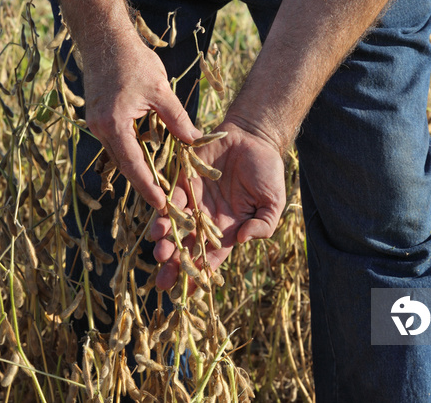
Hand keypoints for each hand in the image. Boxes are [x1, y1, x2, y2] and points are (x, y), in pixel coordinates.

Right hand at [83, 35, 199, 211]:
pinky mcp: (98, 117)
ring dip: (137, 170)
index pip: (133, 165)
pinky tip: (147, 160)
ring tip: (158, 186)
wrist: (103, 38)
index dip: (148, 187)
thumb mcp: (161, 90)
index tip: (161, 204)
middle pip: (124, 165)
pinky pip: (117, 143)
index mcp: (114, 124)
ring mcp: (96, 124)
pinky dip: (132, 153)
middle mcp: (100, 128)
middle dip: (143, 184)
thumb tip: (195, 141)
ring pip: (120, 155)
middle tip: (163, 202)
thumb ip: (177, 119)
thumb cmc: (133, 60)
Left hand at [150, 121, 285, 289]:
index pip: (211, 258)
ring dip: (166, 242)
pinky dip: (163, 213)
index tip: (188, 293)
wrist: (253, 137)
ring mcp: (193, 201)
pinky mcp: (183, 181)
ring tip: (159, 252)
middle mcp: (206, 220)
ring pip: (175, 227)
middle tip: (163, 280)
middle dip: (174, 266)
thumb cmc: (267, 171)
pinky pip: (170, 200)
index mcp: (227, 230)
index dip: (200, 276)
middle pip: (187, 248)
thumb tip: (244, 239)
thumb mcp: (273, 201)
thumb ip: (263, 224)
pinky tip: (158, 225)